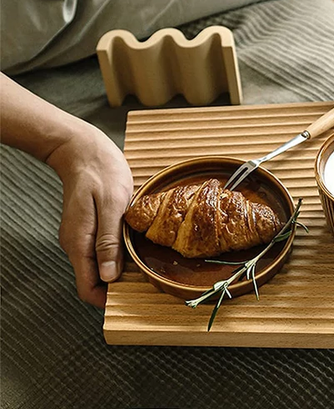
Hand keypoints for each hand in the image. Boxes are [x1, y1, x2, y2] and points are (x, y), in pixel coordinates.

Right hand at [47, 122, 132, 307]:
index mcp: (79, 242)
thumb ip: (109, 242)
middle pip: (92, 279)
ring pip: (96, 265)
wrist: (83, 149)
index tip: (130, 295)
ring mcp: (79, 235)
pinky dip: (114, 252)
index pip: (87, 288)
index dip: (107, 298)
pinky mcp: (86, 227)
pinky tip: (130, 243)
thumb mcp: (113, 205)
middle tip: (142, 276)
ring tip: (139, 260)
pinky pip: (99, 249)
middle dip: (116, 284)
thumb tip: (110, 276)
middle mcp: (75, 243)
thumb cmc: (100, 172)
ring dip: (116, 268)